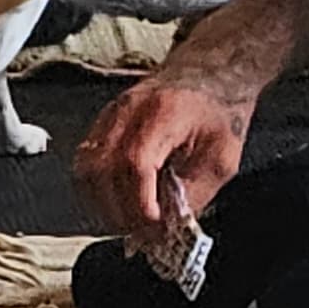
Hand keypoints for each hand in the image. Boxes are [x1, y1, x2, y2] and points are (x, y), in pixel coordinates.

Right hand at [77, 71, 253, 240]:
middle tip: (144, 235)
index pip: (135, 164)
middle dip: (120, 213)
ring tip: (131, 223)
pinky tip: (119, 205)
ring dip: (103, 205)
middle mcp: (128, 110)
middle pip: (102, 170)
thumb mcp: (223, 158)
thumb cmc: (219, 111)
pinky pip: (85, 163)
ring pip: (85, 169)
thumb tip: (168, 230)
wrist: (211, 72)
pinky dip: (96, 192)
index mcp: (163, 113)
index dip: (140, 206)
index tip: (155, 231)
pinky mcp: (103, 123)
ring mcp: (110, 115)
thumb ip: (195, 195)